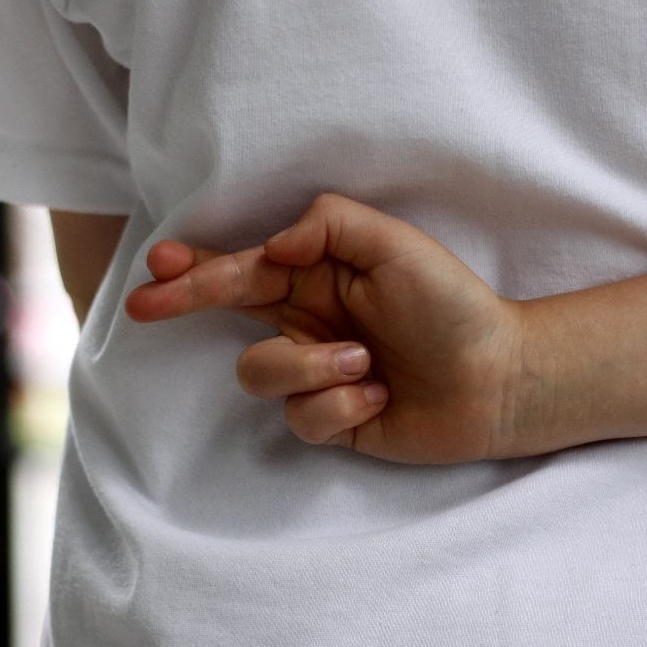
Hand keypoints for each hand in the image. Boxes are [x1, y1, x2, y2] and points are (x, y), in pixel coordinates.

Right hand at [125, 194, 531, 463]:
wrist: (499, 377)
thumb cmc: (453, 305)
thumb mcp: (395, 243)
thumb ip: (329, 226)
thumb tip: (268, 245)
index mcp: (321, 275)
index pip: (246, 264)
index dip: (198, 264)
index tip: (157, 263)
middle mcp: (311, 320)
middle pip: (228, 311)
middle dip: (185, 304)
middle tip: (146, 306)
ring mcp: (317, 372)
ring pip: (260, 372)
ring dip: (309, 367)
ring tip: (365, 363)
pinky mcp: (330, 420)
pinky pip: (300, 417)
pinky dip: (342, 406)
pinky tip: (381, 398)